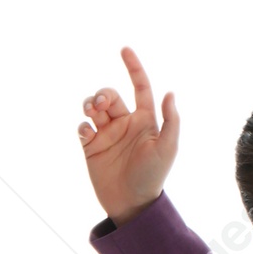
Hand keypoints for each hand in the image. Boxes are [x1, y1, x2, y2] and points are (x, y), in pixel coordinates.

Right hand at [77, 44, 179, 225]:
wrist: (132, 204)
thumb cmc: (153, 177)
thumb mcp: (166, 149)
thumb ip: (170, 121)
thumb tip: (170, 92)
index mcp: (145, 121)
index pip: (140, 88)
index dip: (134, 68)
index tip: (124, 49)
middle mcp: (125, 123)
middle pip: (110, 95)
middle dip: (103, 94)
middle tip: (102, 107)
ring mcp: (107, 134)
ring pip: (93, 107)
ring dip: (89, 104)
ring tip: (92, 113)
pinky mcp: (92, 146)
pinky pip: (82, 127)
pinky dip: (82, 126)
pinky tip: (88, 135)